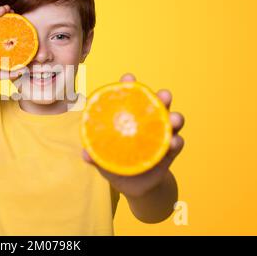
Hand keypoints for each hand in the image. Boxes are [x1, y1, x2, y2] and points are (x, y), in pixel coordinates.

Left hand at [82, 73, 184, 197]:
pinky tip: (173, 142)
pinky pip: (177, 143)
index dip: (130, 85)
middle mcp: (148, 121)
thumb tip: (85, 154)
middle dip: (162, 97)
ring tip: (173, 119)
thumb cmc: (115, 164)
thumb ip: (95, 155)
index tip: (129, 78)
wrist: (133, 185)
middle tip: (163, 95)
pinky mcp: (170, 151)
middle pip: (157, 104)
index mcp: (129, 117)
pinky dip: (176, 141)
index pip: (130, 97)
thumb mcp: (103, 159)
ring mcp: (161, 135)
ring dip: (175, 117)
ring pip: (172, 121)